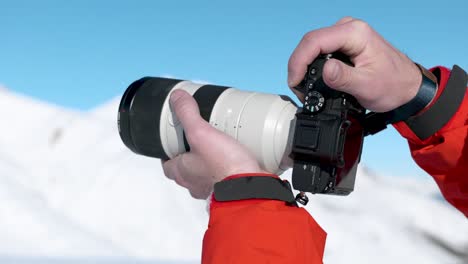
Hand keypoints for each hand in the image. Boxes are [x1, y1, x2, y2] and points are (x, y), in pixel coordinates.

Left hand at [162, 89, 265, 198]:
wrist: (251, 189)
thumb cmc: (224, 167)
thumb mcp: (200, 133)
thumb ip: (187, 114)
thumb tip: (177, 98)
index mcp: (182, 172)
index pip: (168, 165)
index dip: (168, 153)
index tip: (172, 142)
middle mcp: (195, 184)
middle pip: (187, 169)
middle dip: (192, 155)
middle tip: (200, 140)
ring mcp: (213, 189)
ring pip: (206, 174)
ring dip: (211, 162)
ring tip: (221, 145)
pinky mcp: (231, 189)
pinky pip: (226, 178)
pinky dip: (229, 168)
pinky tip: (238, 156)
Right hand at [288, 17, 422, 111]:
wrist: (406, 87)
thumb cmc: (393, 85)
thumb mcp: (367, 86)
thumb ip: (343, 78)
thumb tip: (324, 70)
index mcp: (355, 33)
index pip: (314, 41)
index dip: (299, 62)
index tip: (295, 82)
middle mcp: (348, 29)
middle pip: (310, 43)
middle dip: (299, 66)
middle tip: (299, 90)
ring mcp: (344, 35)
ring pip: (312, 47)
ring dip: (304, 67)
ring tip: (305, 89)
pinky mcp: (342, 44)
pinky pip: (319, 51)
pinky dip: (312, 66)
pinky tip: (314, 81)